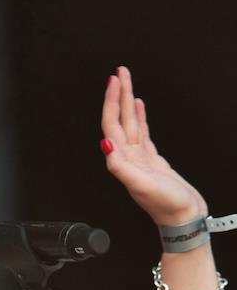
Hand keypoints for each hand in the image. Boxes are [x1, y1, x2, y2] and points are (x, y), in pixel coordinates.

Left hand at [101, 66, 207, 224]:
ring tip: (125, 81)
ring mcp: (140, 158)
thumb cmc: (166, 205)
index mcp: (123, 161)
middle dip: (118, 95)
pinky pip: (142, 133)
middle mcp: (128, 158)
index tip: (113, 81)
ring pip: (130, 124)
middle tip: (120, 72)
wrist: (183, 218)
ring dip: (126, 102)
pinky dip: (139, 117)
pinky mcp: (151, 160)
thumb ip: (121, 166)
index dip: (110, 103)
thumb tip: (106, 145)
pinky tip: (137, 106)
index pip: (112, 126)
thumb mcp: (141, 185)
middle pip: (119, 120)